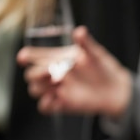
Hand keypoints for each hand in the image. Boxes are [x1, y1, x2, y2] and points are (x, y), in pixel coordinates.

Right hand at [16, 26, 131, 117]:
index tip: (24, 57)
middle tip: (50, 72)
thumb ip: (86, 43)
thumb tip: (80, 31)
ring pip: (35, 90)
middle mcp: (53, 74)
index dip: (27, 56)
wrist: (115, 89)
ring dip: (40, 88)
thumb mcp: (95, 53)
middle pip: (31, 75)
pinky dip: (46, 105)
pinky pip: (45, 108)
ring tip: (54, 85)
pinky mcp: (62, 104)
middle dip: (36, 73)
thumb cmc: (103, 68)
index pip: (35, 56)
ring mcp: (56, 90)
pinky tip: (55, 100)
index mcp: (56, 58)